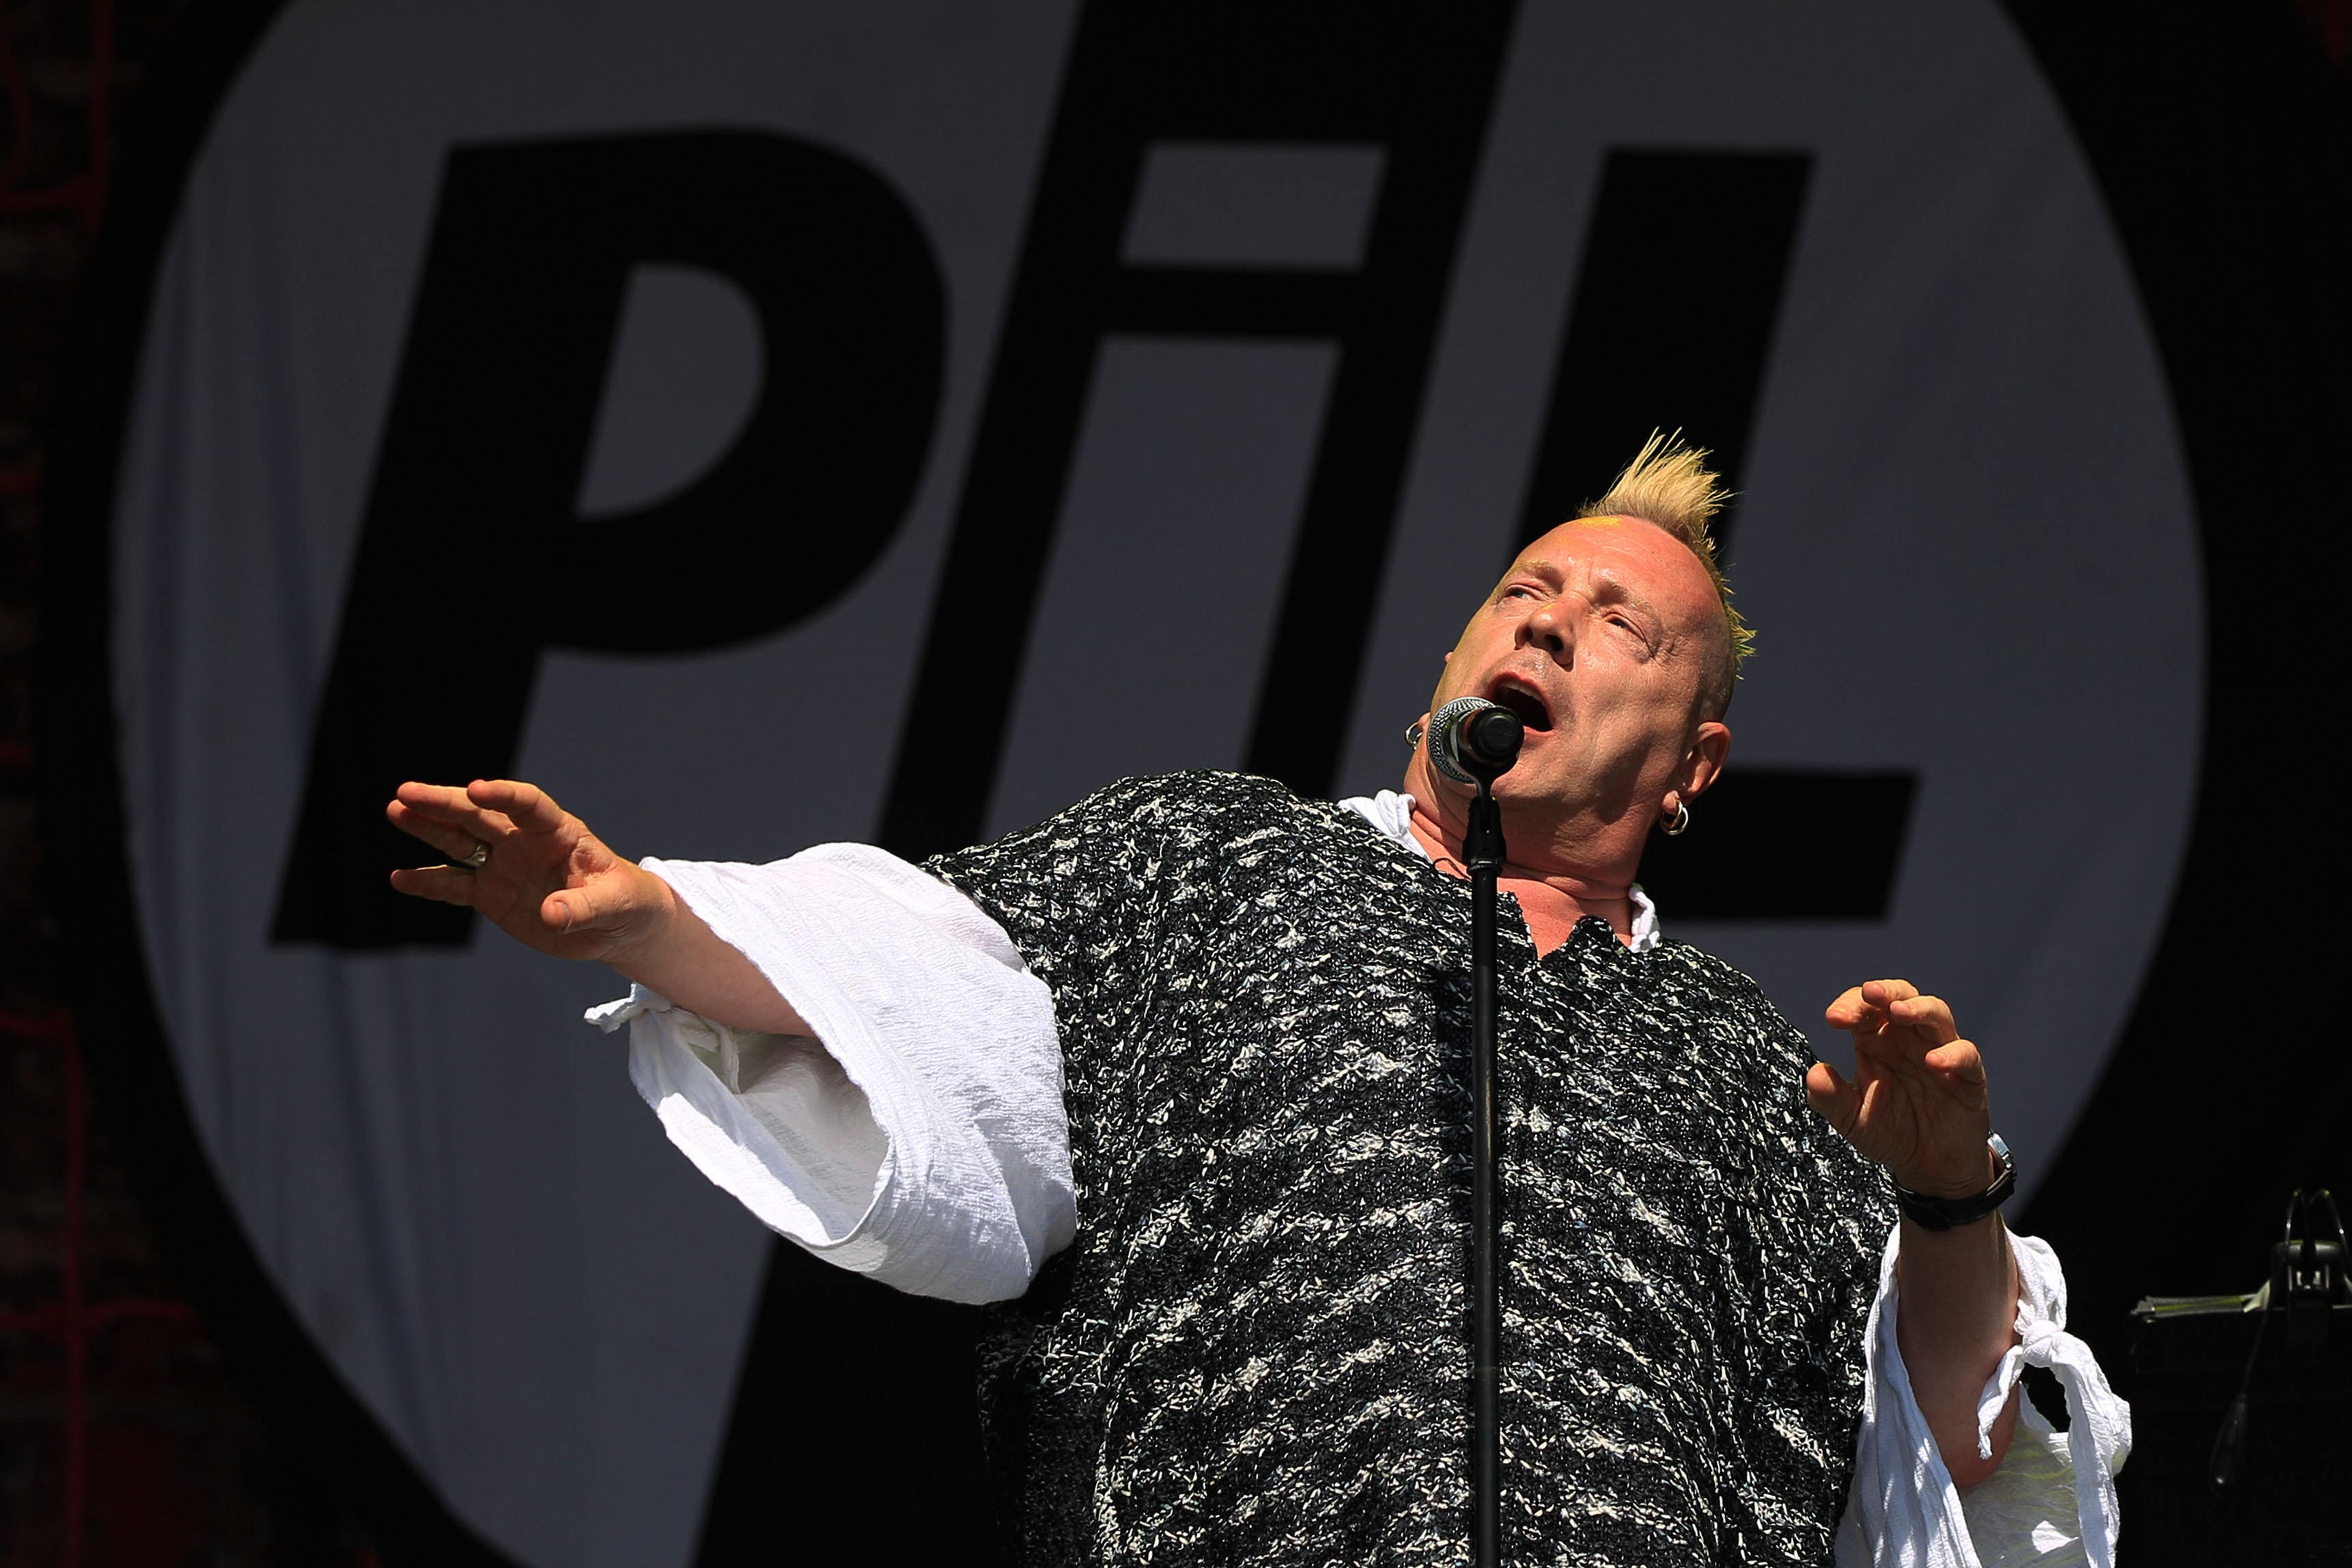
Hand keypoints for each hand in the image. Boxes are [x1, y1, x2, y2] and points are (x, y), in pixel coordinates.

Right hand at [386, 779, 674, 963]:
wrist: (615, 925)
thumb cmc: (625, 901)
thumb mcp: (616, 904)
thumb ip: (584, 907)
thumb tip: (552, 915)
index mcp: (559, 831)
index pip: (528, 805)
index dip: (504, 796)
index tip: (477, 790)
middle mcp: (523, 842)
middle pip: (479, 815)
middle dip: (444, 802)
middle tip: (406, 791)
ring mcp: (503, 866)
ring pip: (459, 841)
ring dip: (428, 827)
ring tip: (395, 810)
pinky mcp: (490, 895)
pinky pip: (454, 886)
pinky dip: (428, 882)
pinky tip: (399, 879)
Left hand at [1807, 979, 1993, 1197]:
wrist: (1929, 1168)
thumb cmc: (1890, 1133)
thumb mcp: (1852, 1119)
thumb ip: (1830, 1098)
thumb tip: (1813, 1073)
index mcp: (1877, 1043)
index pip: (1865, 1010)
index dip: (1851, 1005)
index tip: (1833, 1018)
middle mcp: (1908, 1040)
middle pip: (1902, 997)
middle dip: (1886, 991)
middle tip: (1870, 993)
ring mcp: (1940, 1053)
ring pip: (1937, 1014)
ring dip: (1919, 1008)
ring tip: (1899, 1012)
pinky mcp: (1968, 1076)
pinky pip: (1965, 1055)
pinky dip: (1951, 1054)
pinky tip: (1933, 1062)